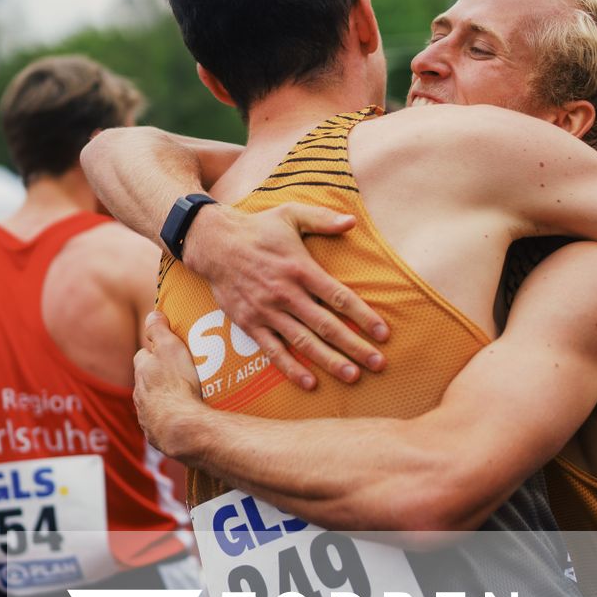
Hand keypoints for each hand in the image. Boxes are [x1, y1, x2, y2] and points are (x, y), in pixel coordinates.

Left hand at [133, 312, 205, 457]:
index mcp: (142, 372)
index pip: (142, 356)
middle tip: (179, 374)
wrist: (180, 427)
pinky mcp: (156, 435)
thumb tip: (153, 314)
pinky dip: (169, 418)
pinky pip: (161, 423)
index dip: (154, 352)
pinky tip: (184, 418)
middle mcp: (139, 395)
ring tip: (185, 397)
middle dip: (158, 377)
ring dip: (163, 399)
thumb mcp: (170, 348)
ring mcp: (146, 416)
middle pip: (146, 380)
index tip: (167, 352)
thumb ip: (159, 330)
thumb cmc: (176, 385)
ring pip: (152, 403)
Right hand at [184, 203, 389, 390]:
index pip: (339, 297)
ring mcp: (267, 311)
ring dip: (329, 361)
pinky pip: (273, 350)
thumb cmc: (257, 228)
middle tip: (378, 363)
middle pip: (326, 325)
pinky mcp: (249, 323)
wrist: (213, 243)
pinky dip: (290, 368)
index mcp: (300, 268)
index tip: (384, 333)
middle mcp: (286, 293)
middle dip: (354, 346)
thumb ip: (322, 219)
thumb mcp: (290, 214)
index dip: (363, 316)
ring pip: (303, 342)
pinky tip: (309, 382)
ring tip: (352, 376)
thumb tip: (352, 221)